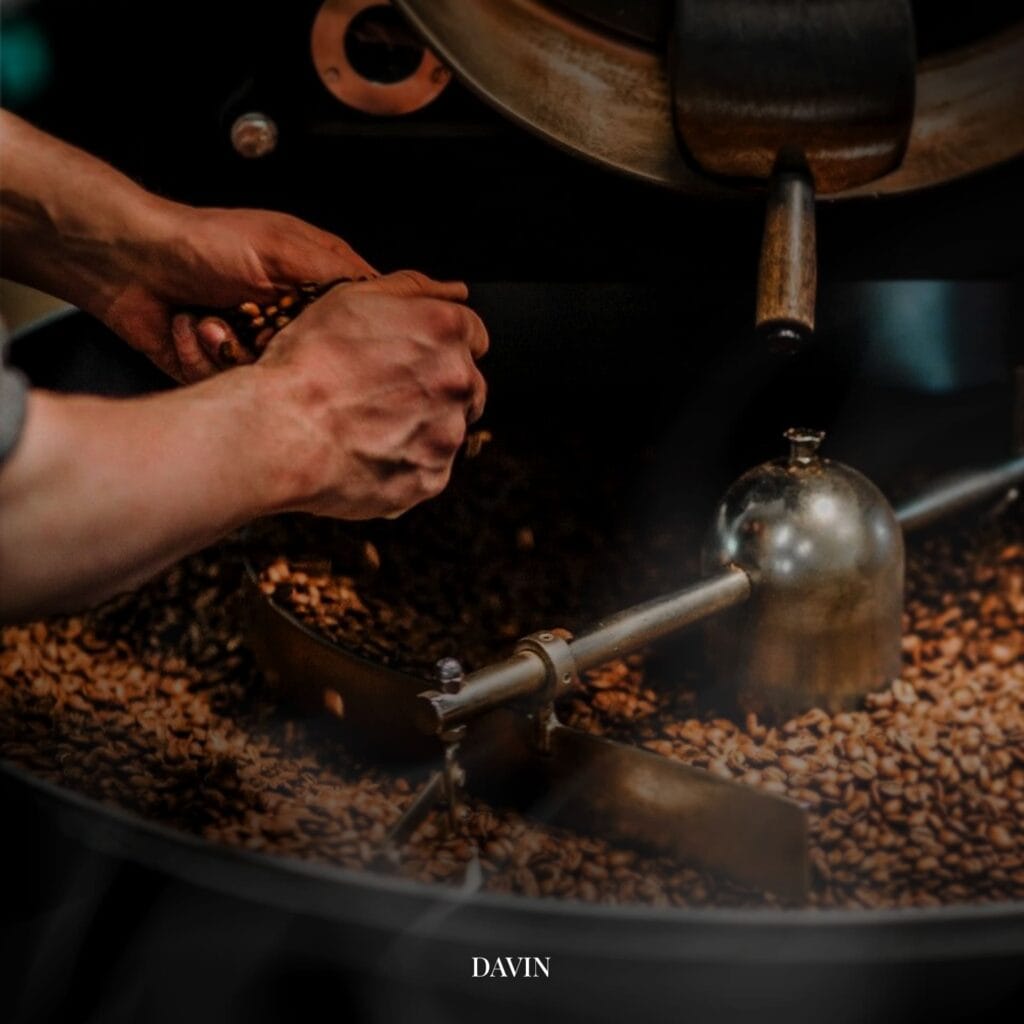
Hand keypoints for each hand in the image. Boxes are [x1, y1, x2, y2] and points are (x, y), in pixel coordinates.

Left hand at [96, 204, 376, 382]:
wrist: (128, 264)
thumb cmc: (203, 243)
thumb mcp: (283, 248)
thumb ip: (339, 276)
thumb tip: (391, 296)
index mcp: (312, 288)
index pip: (356, 324)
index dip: (357, 338)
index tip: (345, 343)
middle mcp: (287, 323)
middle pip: (316, 363)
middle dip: (284, 349)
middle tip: (261, 327)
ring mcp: (255, 350)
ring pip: (274, 382)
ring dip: (233, 350)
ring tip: (210, 319)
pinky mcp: (223, 374)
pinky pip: (231, 388)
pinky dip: (203, 357)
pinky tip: (189, 328)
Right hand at [256, 270, 488, 518]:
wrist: (281, 432)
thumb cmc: (307, 362)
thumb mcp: (352, 298)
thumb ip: (411, 289)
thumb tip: (453, 291)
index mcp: (445, 332)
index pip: (474, 336)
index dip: (442, 346)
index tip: (417, 357)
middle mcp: (459, 382)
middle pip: (466, 386)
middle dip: (437, 389)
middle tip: (385, 396)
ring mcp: (448, 435)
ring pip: (447, 430)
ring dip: (421, 428)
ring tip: (368, 429)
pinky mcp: (431, 479)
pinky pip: (427, 471)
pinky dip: (404, 466)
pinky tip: (367, 456)